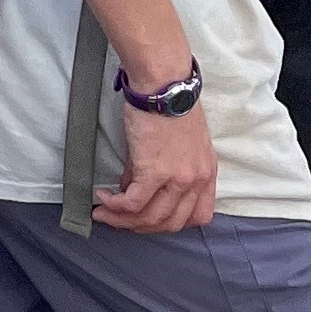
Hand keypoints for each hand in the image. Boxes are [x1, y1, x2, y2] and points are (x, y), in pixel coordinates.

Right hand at [94, 91, 217, 232]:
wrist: (164, 84)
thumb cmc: (169, 103)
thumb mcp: (176, 142)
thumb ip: (159, 168)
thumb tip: (132, 184)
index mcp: (206, 171)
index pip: (199, 215)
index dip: (173, 222)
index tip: (152, 219)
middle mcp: (196, 179)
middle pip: (171, 223)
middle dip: (143, 227)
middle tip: (121, 220)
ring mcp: (177, 178)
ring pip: (151, 217)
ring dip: (124, 220)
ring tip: (104, 213)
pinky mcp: (154, 171)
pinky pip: (133, 202)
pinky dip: (115, 206)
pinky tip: (104, 198)